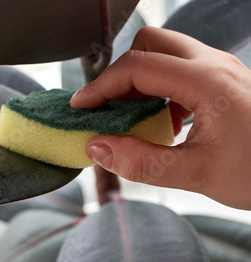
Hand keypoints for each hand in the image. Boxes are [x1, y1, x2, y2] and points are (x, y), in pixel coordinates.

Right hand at [71, 26, 250, 209]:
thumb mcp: (197, 174)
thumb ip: (141, 162)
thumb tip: (97, 148)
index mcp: (207, 82)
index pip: (137, 67)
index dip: (100, 87)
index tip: (81, 107)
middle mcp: (214, 65)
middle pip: (150, 44)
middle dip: (120, 73)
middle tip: (106, 107)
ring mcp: (221, 70)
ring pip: (164, 53)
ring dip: (139, 80)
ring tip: (129, 116)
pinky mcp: (223, 81)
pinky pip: (179, 69)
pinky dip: (158, 88)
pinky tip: (161, 120)